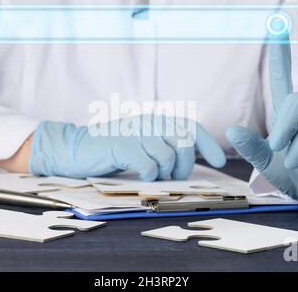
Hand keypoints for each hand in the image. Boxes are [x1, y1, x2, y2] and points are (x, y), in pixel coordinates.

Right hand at [29, 115, 225, 180]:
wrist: (77, 149)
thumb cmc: (113, 151)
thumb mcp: (142, 144)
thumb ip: (163, 146)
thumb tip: (188, 163)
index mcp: (156, 121)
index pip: (191, 127)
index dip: (208, 145)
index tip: (220, 163)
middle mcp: (149, 122)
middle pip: (184, 142)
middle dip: (184, 165)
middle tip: (173, 176)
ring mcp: (135, 133)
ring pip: (168, 155)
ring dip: (165, 172)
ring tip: (153, 176)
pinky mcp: (122, 146)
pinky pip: (149, 165)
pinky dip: (148, 175)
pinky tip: (139, 175)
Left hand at [226, 37, 297, 206]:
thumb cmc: (285, 171)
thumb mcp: (263, 161)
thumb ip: (250, 147)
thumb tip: (231, 130)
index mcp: (285, 116)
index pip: (283, 79)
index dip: (280, 56)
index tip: (278, 26)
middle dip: (284, 125)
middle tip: (275, 145)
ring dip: (295, 151)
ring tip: (293, 163)